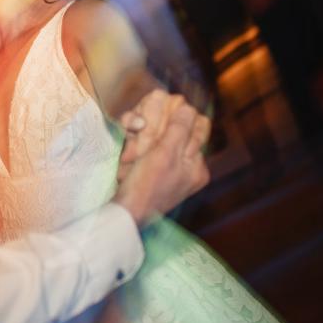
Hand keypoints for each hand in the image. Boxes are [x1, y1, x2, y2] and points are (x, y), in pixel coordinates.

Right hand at [114, 92, 210, 222]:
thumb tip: (189, 107)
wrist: (123, 215)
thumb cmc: (145, 187)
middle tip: (143, 134)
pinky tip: (127, 155)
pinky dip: (134, 147)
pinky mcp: (148, 172)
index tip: (161, 119)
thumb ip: (179, 129)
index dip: (179, 117)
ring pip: (159, 136)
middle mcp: (186, 169)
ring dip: (142, 136)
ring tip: (132, 148)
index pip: (198, 126)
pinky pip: (145, 149)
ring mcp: (166, 171)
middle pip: (178, 130)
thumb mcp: (165, 154)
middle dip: (157, 127)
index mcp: (197, 167)